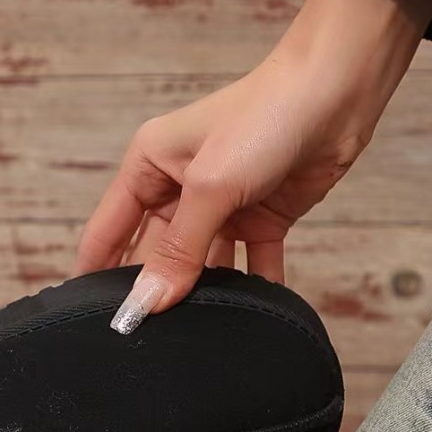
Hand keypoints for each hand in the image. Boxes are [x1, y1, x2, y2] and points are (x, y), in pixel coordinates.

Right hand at [73, 0, 431, 333]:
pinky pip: (250, 266)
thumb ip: (179, 249)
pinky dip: (254, 290)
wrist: (337, 92)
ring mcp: (220, 207)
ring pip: (202, 267)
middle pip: (155, 256)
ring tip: (199, 336)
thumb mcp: (211, 186)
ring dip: (204, 297)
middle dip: (155, 292)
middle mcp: (179, 189)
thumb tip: (148, 302)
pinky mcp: (260, 219)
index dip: (97, 275)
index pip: (108, 232)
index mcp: (149, 168)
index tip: (94, 321)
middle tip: (151, 339)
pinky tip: (253, 319)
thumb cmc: (265, 115)